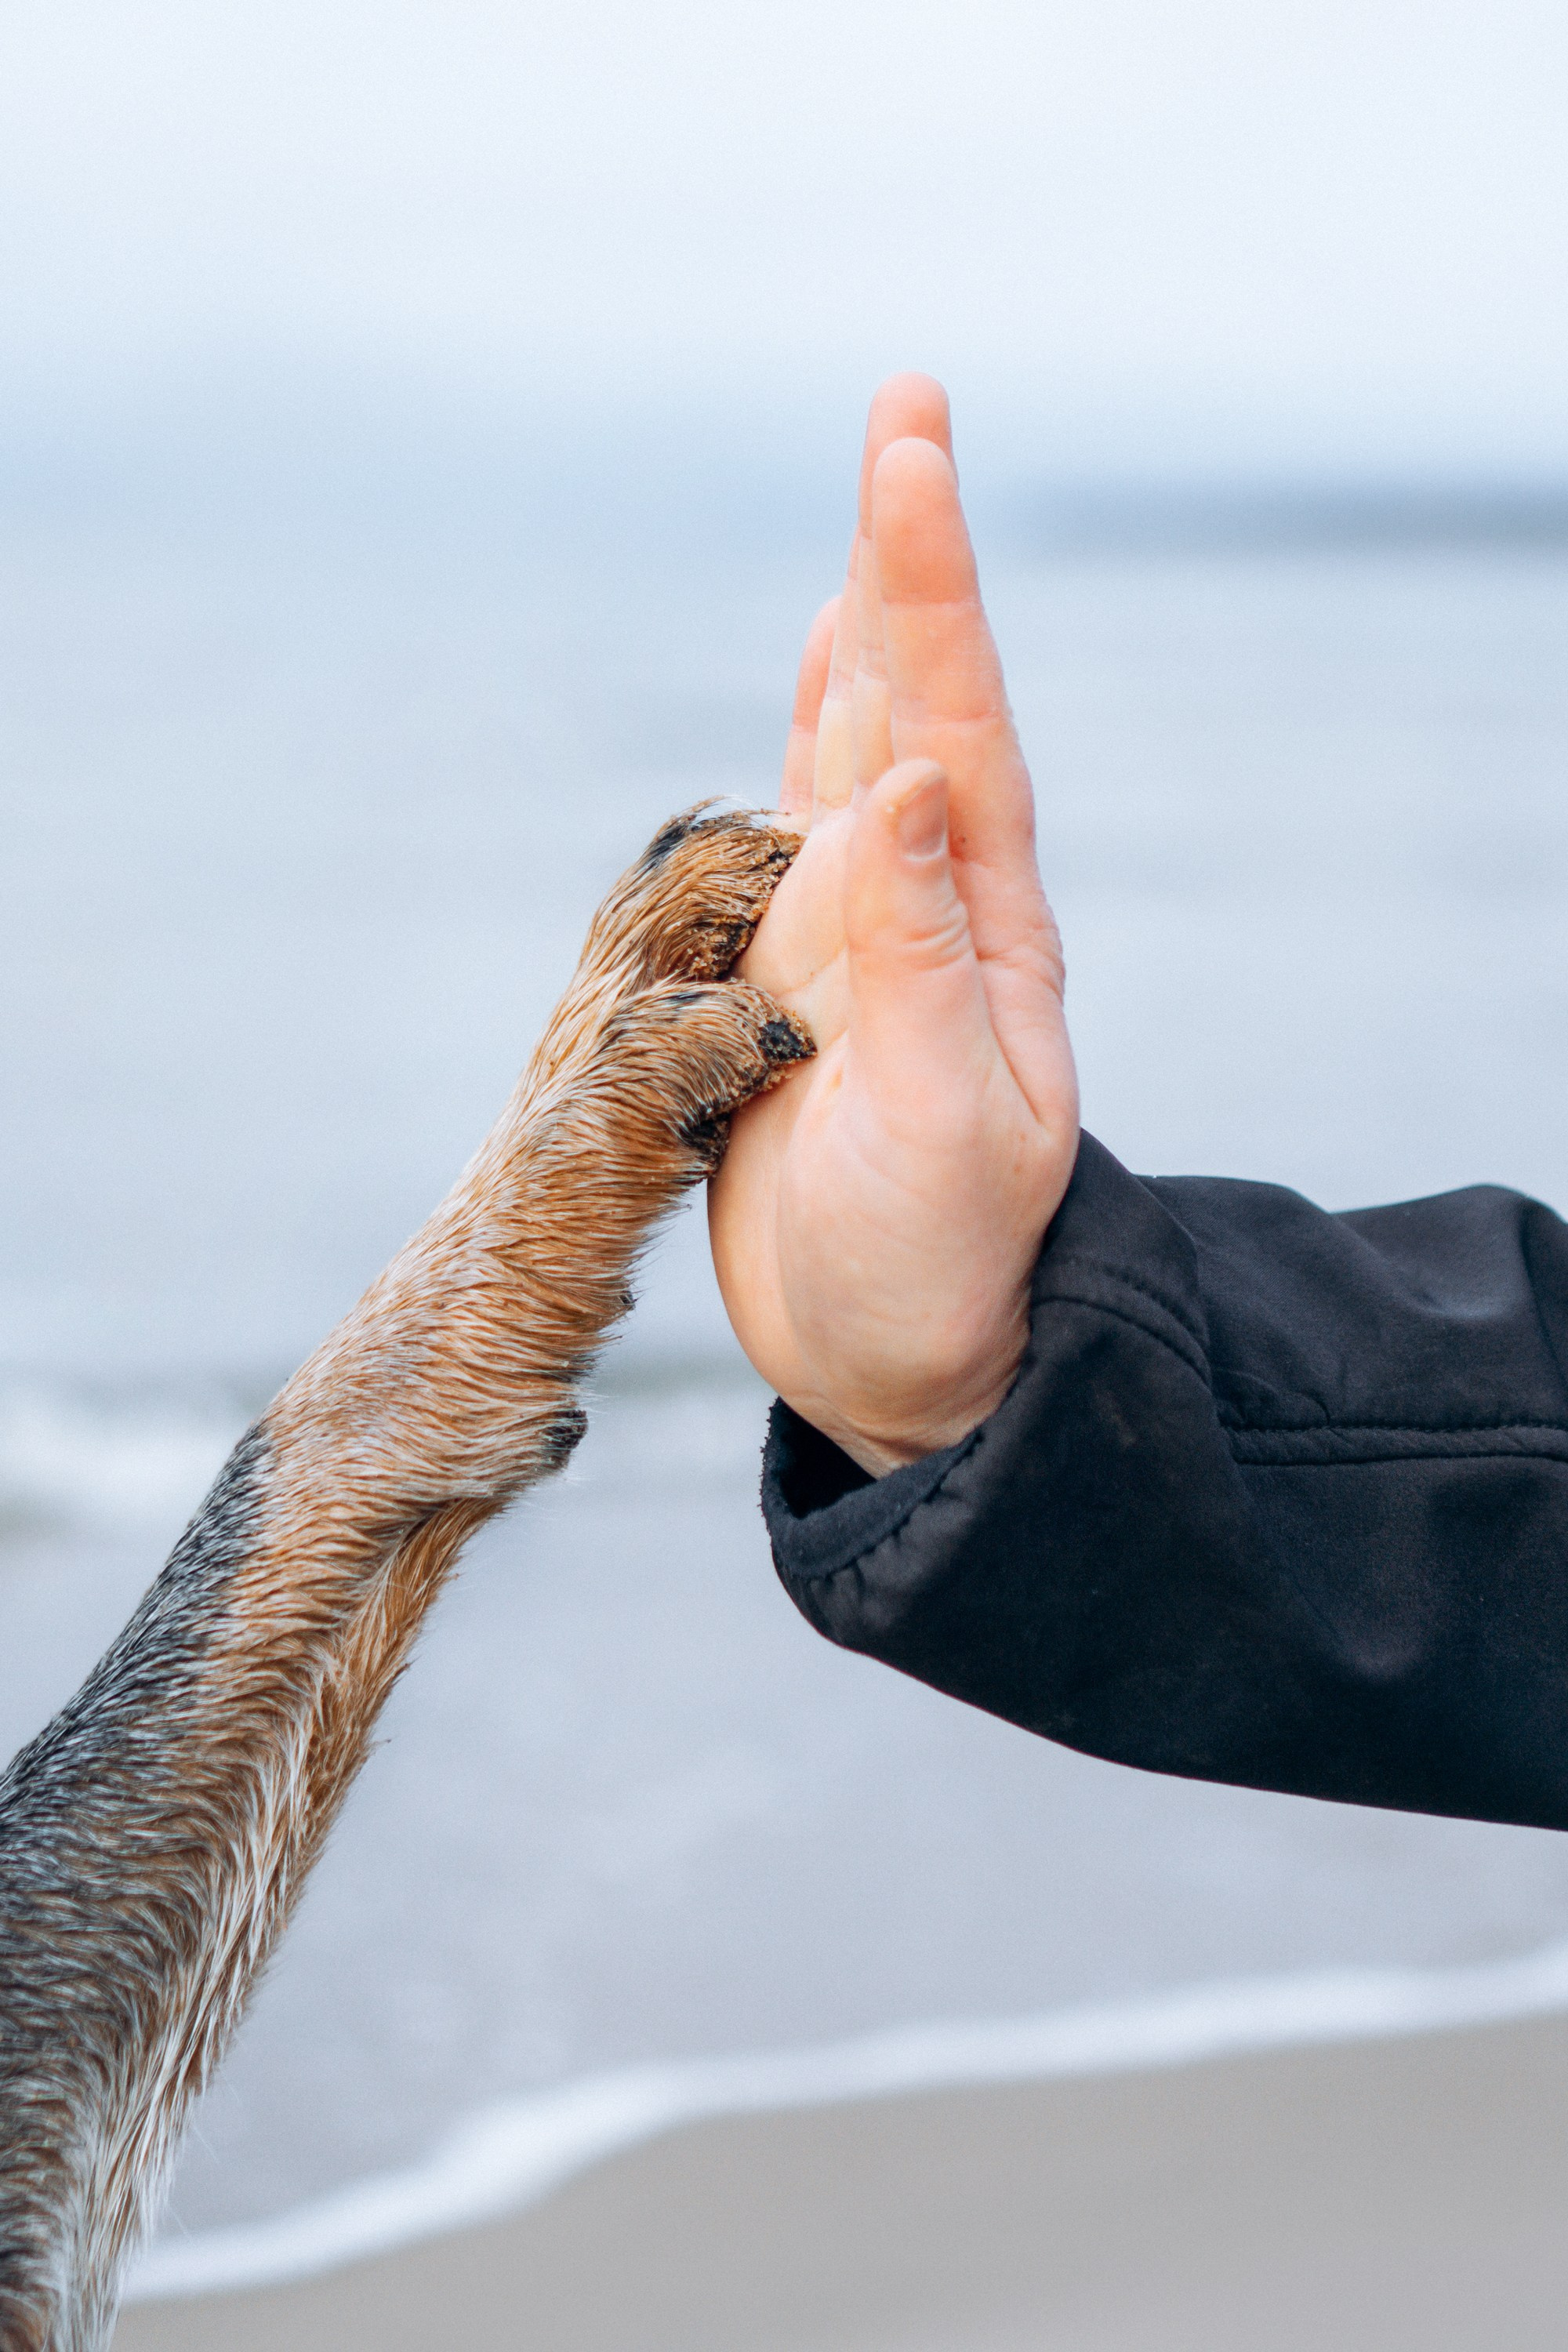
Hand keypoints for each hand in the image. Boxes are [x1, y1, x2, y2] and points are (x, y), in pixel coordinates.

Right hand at [708, 376, 1079, 1475]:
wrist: (897, 1357)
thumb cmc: (931, 1266)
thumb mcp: (946, 1127)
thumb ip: (923, 959)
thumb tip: (910, 782)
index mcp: (980, 931)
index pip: (959, 728)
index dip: (929, 592)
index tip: (910, 455)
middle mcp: (927, 907)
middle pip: (917, 702)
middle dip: (909, 557)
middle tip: (910, 408)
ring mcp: (862, 934)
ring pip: (861, 744)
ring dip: (864, 621)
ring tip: (880, 499)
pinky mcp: (798, 973)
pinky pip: (801, 823)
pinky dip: (810, 730)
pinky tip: (815, 666)